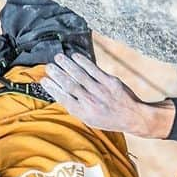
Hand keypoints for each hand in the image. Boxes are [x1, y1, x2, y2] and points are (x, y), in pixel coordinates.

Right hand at [40, 53, 174, 137]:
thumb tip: (60, 94)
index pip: (64, 98)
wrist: (133, 117)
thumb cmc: (108, 118)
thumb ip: (77, 107)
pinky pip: (94, 70)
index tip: (44, 80)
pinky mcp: (110, 82)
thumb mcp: (90, 120)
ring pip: (80, 75)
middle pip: (70, 85)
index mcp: (84, 113)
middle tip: (48, 66)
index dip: (53, 88)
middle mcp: (91, 102)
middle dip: (57, 74)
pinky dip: (83, 62)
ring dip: (67, 65)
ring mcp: (101, 91)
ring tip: (58, 58)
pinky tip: (75, 56)